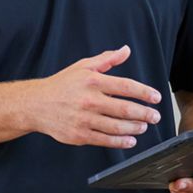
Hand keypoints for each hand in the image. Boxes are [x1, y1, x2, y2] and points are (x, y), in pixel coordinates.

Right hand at [26, 46, 162, 148]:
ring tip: (143, 127)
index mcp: (92, 81)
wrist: (35, 105)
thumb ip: (106, 59)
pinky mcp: (79, 135)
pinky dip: (120, 141)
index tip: (156, 97)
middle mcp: (89, 100)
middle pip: (125, 109)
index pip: (126, 86)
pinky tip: (130, 140)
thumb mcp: (82, 67)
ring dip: (135, 128)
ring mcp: (84, 119)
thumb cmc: (61, 85)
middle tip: (155, 116)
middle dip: (144, 114)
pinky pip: (105, 140)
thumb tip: (126, 50)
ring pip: (117, 126)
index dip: (144, 92)